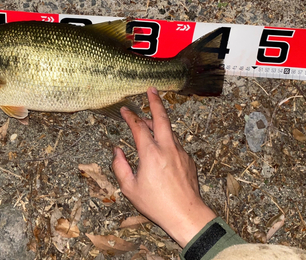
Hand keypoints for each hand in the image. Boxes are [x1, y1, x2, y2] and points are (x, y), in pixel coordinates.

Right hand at [112, 87, 216, 247]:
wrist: (186, 215)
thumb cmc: (157, 204)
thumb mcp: (130, 188)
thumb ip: (120, 167)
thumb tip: (117, 151)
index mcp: (151, 154)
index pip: (138, 127)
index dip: (129, 116)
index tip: (124, 110)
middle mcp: (167, 148)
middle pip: (161, 118)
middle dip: (155, 102)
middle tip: (152, 90)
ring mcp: (180, 152)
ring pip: (169, 131)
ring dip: (159, 124)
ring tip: (148, 125)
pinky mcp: (189, 160)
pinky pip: (175, 144)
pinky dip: (166, 141)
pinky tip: (160, 150)